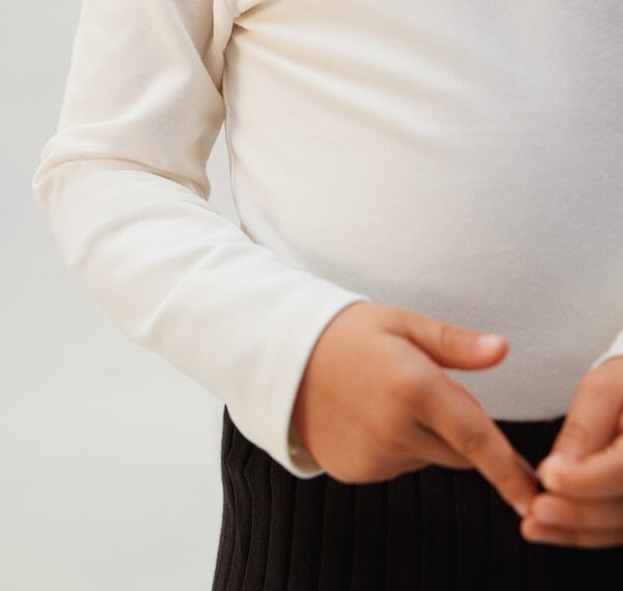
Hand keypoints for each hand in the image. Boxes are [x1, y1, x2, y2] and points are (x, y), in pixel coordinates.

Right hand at [291, 301, 538, 516]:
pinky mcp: (358, 472)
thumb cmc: (346, 332)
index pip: (476, 438)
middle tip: (424, 387)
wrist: (281, 356)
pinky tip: (369, 414)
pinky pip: (398, 465)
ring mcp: (375, 456)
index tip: (533, 493)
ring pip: (428, 458)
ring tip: (387, 395)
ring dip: (425, 436)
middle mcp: (395, 429)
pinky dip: (397, 446)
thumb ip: (455, 343)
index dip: (509, 469)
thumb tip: (502, 349)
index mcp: (413, 387)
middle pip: (459, 451)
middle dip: (460, 429)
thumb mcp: (402, 323)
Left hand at [521, 355, 622, 546]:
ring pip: (622, 525)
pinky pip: (620, 528)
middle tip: (536, 509)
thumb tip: (559, 466)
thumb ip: (584, 426)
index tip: (548, 475)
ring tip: (536, 526)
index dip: (586, 479)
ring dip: (577, 531)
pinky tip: (555, 530)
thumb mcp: (605, 387)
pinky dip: (587, 533)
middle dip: (577, 512)